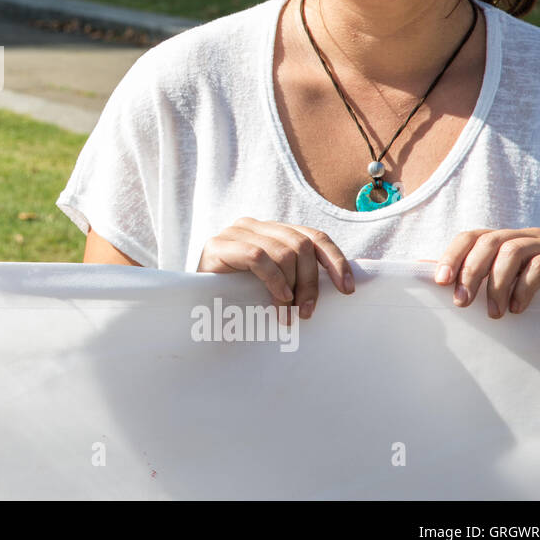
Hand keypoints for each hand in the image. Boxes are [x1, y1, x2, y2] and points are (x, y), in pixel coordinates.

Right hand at [196, 217, 353, 318]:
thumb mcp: (272, 285)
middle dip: (311, 282)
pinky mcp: (218, 245)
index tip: (347, 290)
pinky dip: (274, 281)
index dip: (336, 261)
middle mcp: (255, 225)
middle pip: (302, 245)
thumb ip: (295, 277)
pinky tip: (277, 300)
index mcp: (271, 231)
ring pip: (284, 250)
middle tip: (307, 313)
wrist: (192, 304)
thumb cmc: (235, 298)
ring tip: (288, 314)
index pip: (314, 236)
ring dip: (293, 287)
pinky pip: (259, 257)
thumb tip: (338, 289)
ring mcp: (235, 232)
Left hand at [434, 228, 539, 316]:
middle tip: (462, 303)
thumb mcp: (497, 288)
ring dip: (497, 284)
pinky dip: (523, 288)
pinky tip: (518, 309)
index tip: (440, 282)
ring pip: (512, 252)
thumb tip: (421, 270)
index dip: (452, 255)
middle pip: (489, 242)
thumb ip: (468, 277)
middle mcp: (525, 236)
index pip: (471, 236)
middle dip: (471, 272)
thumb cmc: (530, 300)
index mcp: (503, 239)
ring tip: (493, 314)